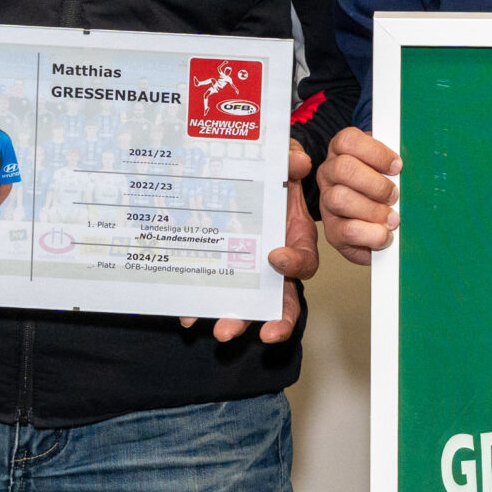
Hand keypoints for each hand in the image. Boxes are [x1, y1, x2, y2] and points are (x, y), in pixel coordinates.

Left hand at [186, 139, 317, 345]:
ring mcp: (252, 271)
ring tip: (216, 330)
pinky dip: (205, 304)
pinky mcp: (227, 269)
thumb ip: (291, 161)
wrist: (257, 176)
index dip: (293, 265)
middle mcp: (276, 264)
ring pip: (250, 303)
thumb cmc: (276, 174)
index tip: (277, 259)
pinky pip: (220, 290)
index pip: (303, 262)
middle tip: (240, 326)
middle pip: (279, 299)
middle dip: (266, 319)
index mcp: (297, 241)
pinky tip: (188, 313)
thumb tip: (297, 162)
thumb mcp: (286, 161)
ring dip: (234, 318)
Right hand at [318, 126, 399, 263]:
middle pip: (342, 168)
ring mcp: (326, 202)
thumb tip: (415, 164)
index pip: (348, 141)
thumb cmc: (385, 190)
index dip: (375, 152)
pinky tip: (385, 235)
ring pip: (339, 198)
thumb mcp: (389, 170)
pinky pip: (346, 230)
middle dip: (375, 184)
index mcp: (342, 152)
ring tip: (392, 218)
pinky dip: (371, 234)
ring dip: (372, 209)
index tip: (397, 166)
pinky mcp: (331, 231)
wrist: (375, 227)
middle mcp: (329, 174)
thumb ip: (395, 164)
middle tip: (395, 196)